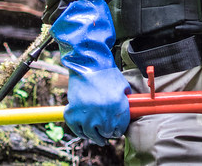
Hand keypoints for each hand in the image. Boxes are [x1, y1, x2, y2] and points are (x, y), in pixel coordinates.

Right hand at [52, 0, 130, 143]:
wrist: (88, 64)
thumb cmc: (107, 74)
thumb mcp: (123, 87)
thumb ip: (125, 102)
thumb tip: (129, 114)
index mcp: (116, 107)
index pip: (118, 129)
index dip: (117, 131)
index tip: (115, 131)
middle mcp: (101, 114)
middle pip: (105, 134)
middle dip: (107, 134)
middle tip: (106, 134)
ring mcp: (85, 115)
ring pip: (91, 135)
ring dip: (94, 136)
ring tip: (97, 136)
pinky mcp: (72, 113)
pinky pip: (76, 130)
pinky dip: (80, 132)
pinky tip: (85, 131)